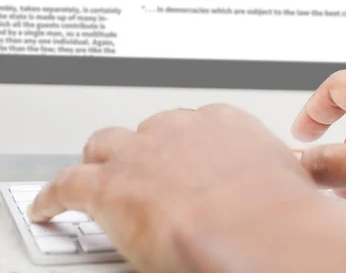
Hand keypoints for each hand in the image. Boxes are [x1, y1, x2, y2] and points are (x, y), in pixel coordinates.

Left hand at [27, 105, 313, 272]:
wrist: (261, 231)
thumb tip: (272, 188)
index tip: (180, 155)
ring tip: (94, 176)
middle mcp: (181, 129)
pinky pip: (68, 184)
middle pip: (148, 131)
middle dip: (143, 148)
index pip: (196, 123)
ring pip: (105, 146)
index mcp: (225, 124)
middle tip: (141, 169)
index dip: (182, 143)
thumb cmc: (279, 212)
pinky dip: (55, 196)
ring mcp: (144, 153)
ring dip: (101, 162)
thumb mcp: (284, 178)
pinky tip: (51, 206)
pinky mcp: (111, 185)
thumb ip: (268, 172)